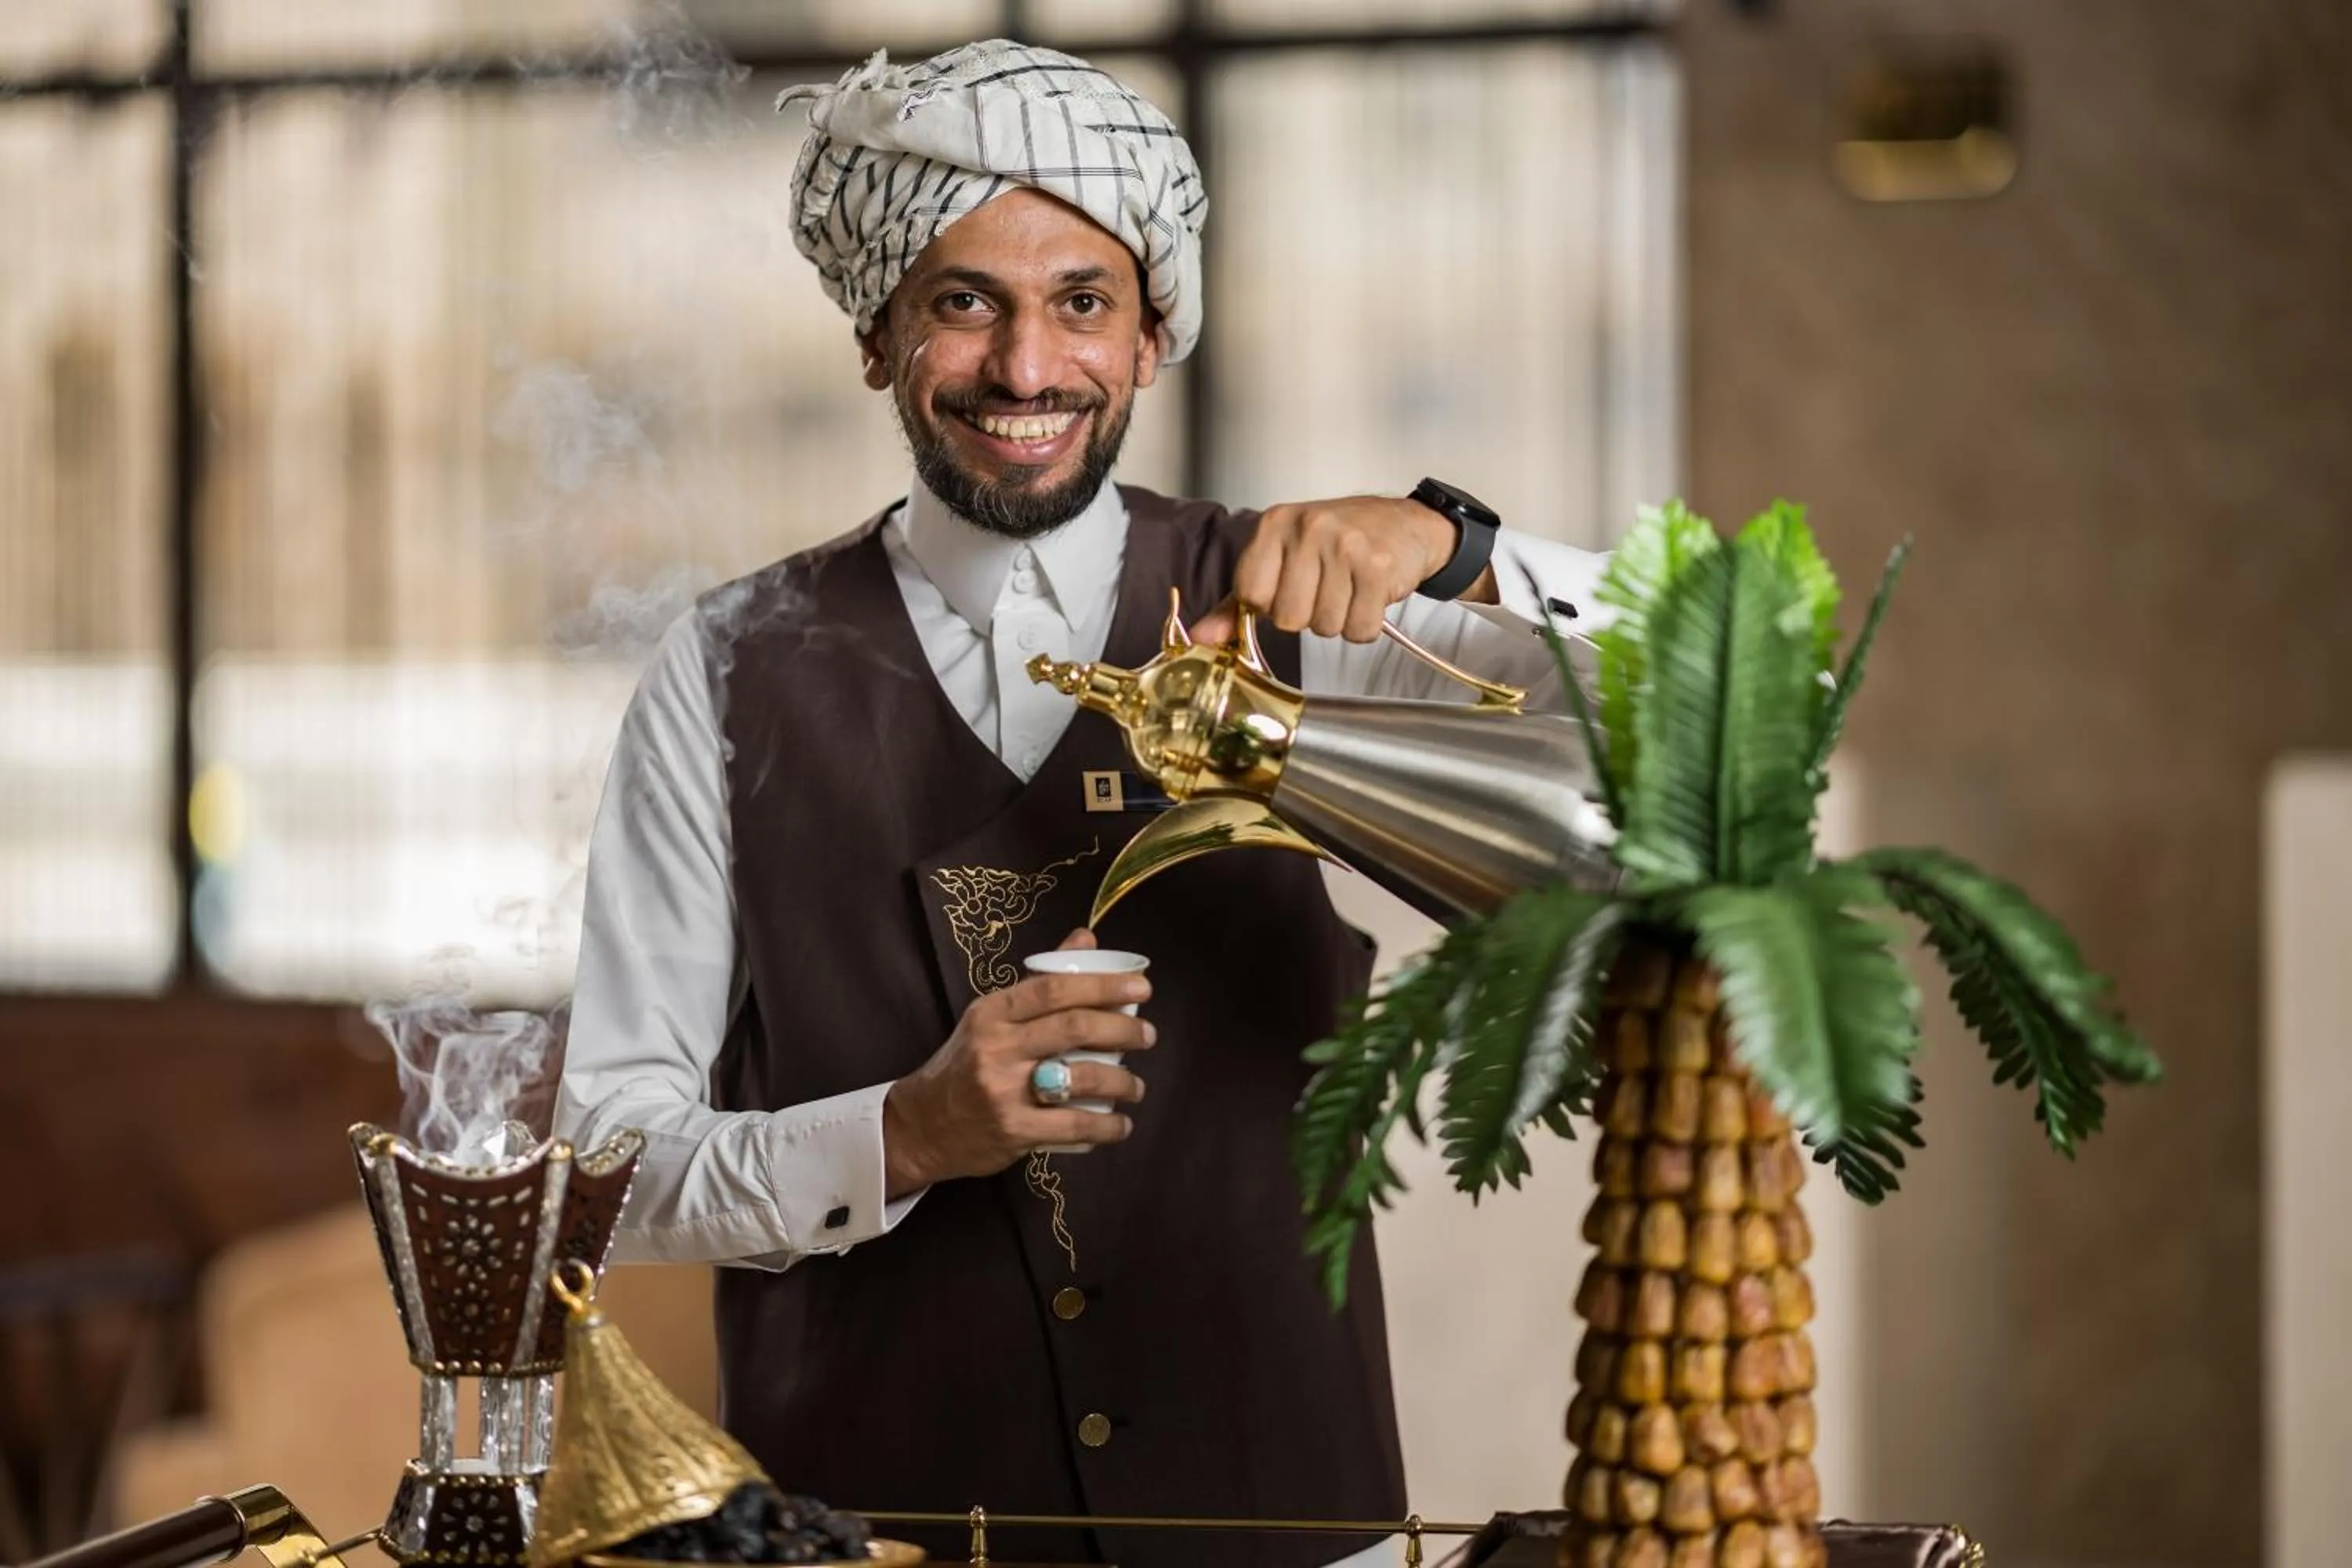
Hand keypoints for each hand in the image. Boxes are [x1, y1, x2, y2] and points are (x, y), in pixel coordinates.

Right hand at [881, 929, 1153, 1197]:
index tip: (1140, 987)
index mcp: (992, 1012)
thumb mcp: (991, 1017)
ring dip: (1122, 1081)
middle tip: (1148, 1034)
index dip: (1103, 984)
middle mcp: (997, 1047)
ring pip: (1081, 1077)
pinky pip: (1073, 1126)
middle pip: (1074, 1027)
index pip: (1053, 988)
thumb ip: (1039, 983)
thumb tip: (1086, 939)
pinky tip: (1121, 1124)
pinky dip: (1107, 1126)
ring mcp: (1004, 1091)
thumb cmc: (966, 1064)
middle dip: (1123, 1028)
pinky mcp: (1013, 1131)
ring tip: (1137, 1085)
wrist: (922, 1125)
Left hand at [1187, 495, 1476, 645]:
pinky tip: (1369, 597)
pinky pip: (1359, 630)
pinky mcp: (1378, 567)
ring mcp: (1345, 546)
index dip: (1272, 605)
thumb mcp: (1283, 556)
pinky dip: (1365, 625)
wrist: (1405, 523)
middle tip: (1326, 590)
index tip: (1291, 589)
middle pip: (1289, 619)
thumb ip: (1239, 600)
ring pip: (1325, 628)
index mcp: (1275, 523)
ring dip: (1339, 621)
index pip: (1252, 596)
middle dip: (1309, 617)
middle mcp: (1308, 528)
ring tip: (1349, 590)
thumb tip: (1202, 637)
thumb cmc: (1339, 541)